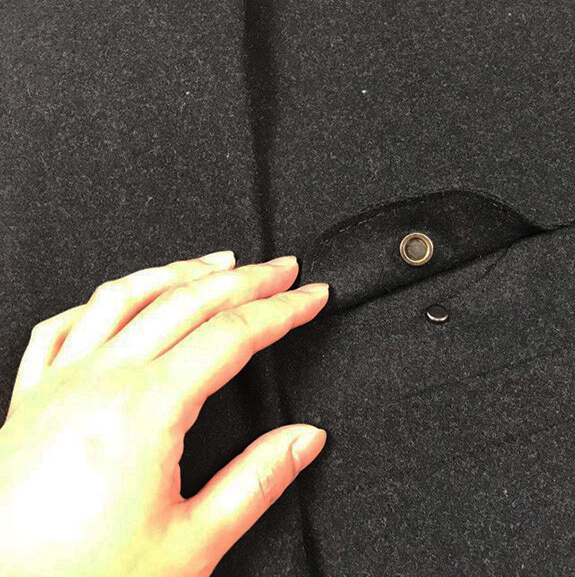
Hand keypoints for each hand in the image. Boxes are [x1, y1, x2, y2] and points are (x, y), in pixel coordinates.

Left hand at [0, 251, 328, 575]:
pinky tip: (124, 298)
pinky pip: (64, 324)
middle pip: (187, 301)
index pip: (234, 334)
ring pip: (126, 297)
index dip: (283, 310)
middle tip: (283, 269)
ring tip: (217, 262)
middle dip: (246, 278)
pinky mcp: (29, 399)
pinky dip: (105, 299)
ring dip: (180, 271)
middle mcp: (101, 382)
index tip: (312, 296)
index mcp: (147, 410)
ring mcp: (60, 383)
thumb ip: (257, 482)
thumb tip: (306, 438)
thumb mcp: (193, 544)